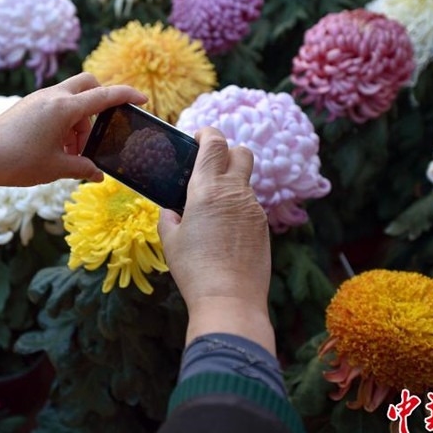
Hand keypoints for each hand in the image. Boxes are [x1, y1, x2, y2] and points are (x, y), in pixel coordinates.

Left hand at [0, 73, 146, 191]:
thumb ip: (82, 169)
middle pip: (88, 85)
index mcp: (66, 108)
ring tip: (71, 154)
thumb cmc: (17, 161)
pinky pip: (55, 106)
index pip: (105, 95)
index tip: (143, 98)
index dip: (127, 95)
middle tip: (96, 134)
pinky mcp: (27, 106)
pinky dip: (63, 123)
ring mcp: (38, 99)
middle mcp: (54, 96)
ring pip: (71, 99)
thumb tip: (97, 175)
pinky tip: (55, 149)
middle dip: (100, 104)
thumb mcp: (55, 169)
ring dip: (79, 122)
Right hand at [158, 127, 275, 352]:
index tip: (198, 137)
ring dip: (231, 184)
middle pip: (241, 152)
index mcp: (207, 189)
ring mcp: (253, 209)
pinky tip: (225, 231)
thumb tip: (173, 209)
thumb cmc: (194, 269)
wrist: (229, 299)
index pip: (215, 142)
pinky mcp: (263, 227)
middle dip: (227, 151)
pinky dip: (237, 208)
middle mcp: (234, 193)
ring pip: (245, 182)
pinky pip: (250, 206)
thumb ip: (169, 217)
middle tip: (210, 165)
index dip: (207, 133)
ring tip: (212, 209)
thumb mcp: (170, 240)